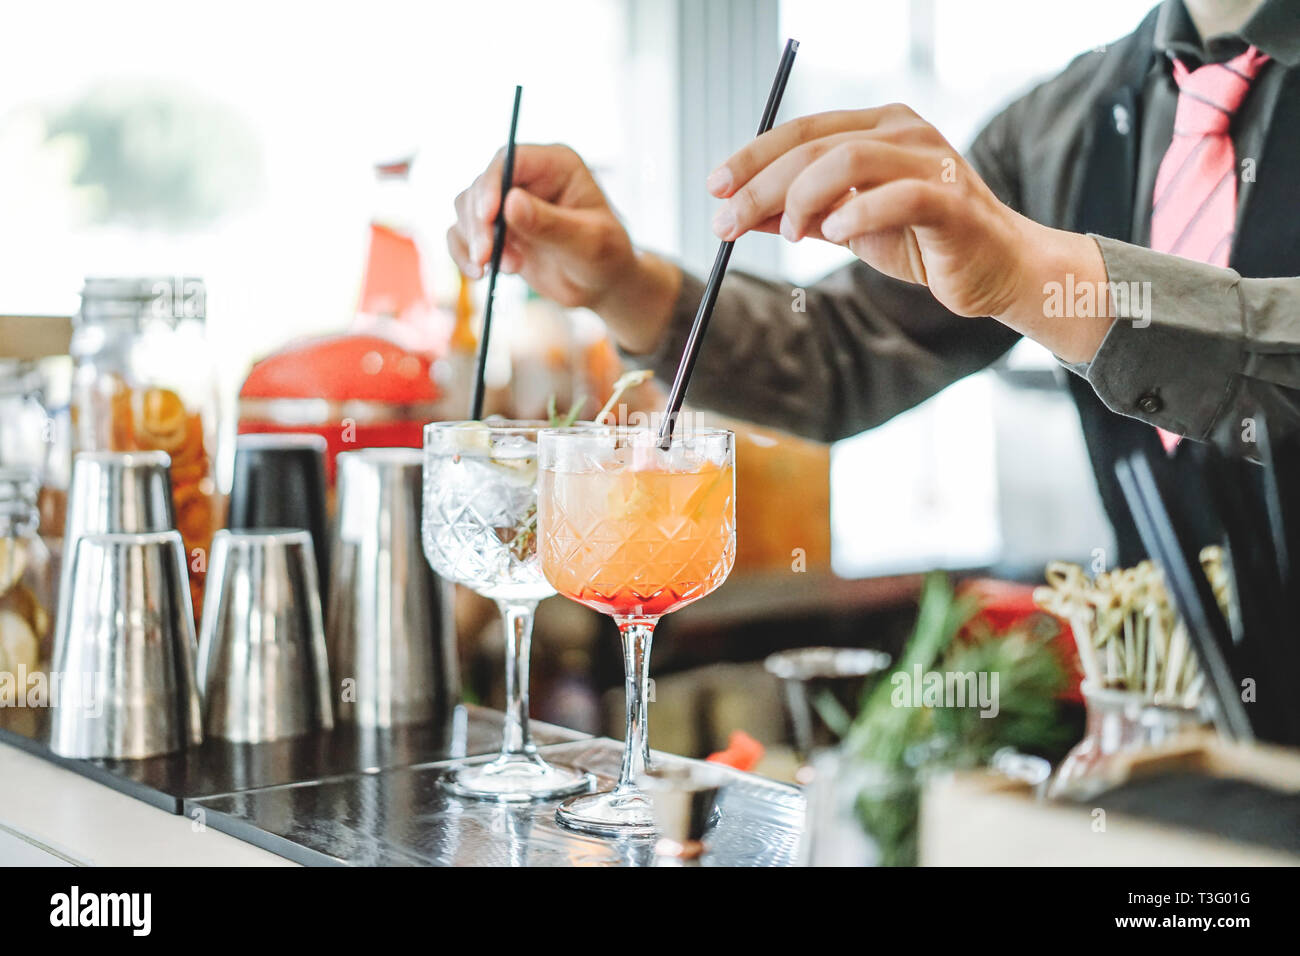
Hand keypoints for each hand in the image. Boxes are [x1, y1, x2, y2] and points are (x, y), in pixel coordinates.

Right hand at [449, 144, 633, 304]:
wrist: (600, 284)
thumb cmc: (606, 257)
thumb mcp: (589, 243)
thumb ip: (551, 224)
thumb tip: (510, 203)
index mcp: (555, 165)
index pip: (509, 160)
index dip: (491, 185)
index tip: (487, 217)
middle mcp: (527, 178)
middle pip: (481, 185)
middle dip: (478, 223)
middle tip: (488, 257)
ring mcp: (508, 203)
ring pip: (466, 209)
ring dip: (474, 241)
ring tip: (508, 269)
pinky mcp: (496, 229)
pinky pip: (461, 234)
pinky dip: (463, 253)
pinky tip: (481, 274)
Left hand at [706, 106, 1110, 359]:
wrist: (994, 269)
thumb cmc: (922, 241)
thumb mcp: (847, 225)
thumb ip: (798, 215)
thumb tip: (737, 214)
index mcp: (876, 127)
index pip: (800, 132)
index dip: (752, 158)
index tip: (715, 189)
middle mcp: (902, 132)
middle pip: (814, 146)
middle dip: (760, 186)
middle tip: (725, 223)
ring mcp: (929, 161)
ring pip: (848, 160)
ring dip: (802, 198)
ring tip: (788, 234)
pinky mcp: (950, 200)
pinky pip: (895, 197)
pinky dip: (857, 214)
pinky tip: (833, 234)